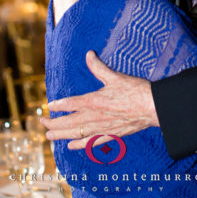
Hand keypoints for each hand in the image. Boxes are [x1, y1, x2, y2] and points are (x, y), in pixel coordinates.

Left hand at [41, 51, 158, 149]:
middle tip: (42, 123)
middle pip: (68, 123)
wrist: (151, 107)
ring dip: (61, 135)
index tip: (49, 106)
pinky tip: (71, 146)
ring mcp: (101, 129)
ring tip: (49, 136)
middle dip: (53, 124)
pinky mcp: (110, 136)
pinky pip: (90, 143)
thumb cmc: (134, 91)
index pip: (69, 104)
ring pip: (75, 135)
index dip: (57, 105)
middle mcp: (93, 117)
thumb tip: (88, 54)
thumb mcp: (114, 76)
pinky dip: (79, 145)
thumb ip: (98, 67)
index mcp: (93, 101)